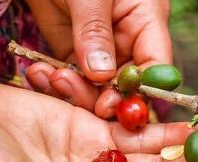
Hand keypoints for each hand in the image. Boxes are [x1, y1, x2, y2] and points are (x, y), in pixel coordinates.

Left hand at [25, 0, 171, 117]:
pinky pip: (72, 79)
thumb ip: (95, 30)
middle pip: (127, 84)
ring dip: (76, 92)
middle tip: (78, 95)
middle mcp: (127, 40)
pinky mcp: (73, 53)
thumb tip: (101, 74)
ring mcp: (100, 49)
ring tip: (52, 79)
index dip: (142, 90)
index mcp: (146, 20)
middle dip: (105, 97)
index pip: (156, 65)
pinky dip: (58, 84)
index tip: (115, 104)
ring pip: (98, 88)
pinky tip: (41, 76)